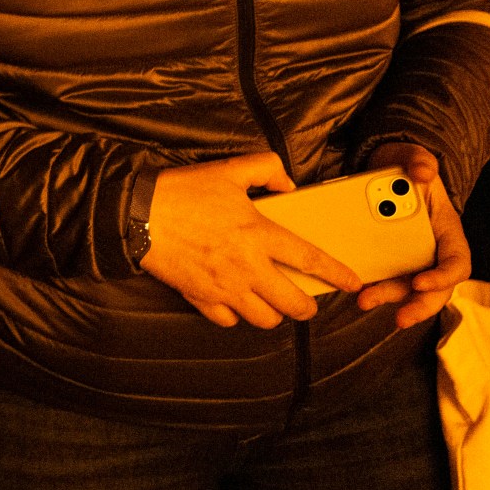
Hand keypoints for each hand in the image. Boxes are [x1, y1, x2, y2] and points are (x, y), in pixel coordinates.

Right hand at [137, 151, 362, 329]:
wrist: (137, 214)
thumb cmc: (182, 191)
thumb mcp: (229, 168)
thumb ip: (266, 168)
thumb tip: (287, 183)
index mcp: (259, 234)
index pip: (310, 260)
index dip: (337, 274)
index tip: (352, 283)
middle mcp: (247, 267)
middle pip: (293, 304)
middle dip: (307, 307)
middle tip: (306, 301)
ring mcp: (224, 288)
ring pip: (264, 319)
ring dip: (272, 313)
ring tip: (269, 300)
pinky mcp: (201, 298)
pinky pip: (228, 320)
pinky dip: (235, 315)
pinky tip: (234, 301)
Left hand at [353, 142, 468, 328]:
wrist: (385, 172)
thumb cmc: (406, 168)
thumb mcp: (412, 157)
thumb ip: (419, 160)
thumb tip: (422, 171)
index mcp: (447, 232)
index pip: (457, 263)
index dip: (444, 277)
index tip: (421, 282)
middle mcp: (433, 251)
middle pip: (434, 289)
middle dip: (418, 305)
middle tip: (399, 318)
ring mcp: (411, 259)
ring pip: (406, 289)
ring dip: (388, 299)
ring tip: (364, 301)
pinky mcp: (389, 261)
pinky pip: (384, 279)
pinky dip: (372, 287)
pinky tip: (354, 289)